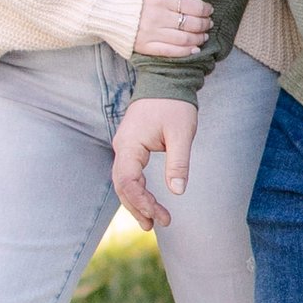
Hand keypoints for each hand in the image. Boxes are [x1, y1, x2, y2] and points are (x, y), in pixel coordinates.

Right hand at [113, 96, 196, 230]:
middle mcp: (121, 147)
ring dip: (136, 201)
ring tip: (152, 221)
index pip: (129, 182)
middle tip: (157, 224)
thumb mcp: (181, 134)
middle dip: (138, 206)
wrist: (165, 79)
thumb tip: (178, 192)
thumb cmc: (174, 104)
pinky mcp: (130, 146)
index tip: (160, 215)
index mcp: (130, 145)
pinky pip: (128, 173)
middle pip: (122, 186)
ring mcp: (124, 146)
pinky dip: (137, 190)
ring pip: (123, 181)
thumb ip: (178, 163)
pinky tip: (147, 202)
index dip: (142, 202)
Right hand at [133, 0, 211, 58]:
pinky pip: (169, 52)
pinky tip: (194, 49)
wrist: (102, 5)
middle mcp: (156, 17)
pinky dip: (185, 52)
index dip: (205, 9)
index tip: (209, 9)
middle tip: (209, 23)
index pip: (192, 6)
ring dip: (198, 38)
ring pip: (183, 39)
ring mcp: (150, 34)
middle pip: (189, 23)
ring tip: (204, 35)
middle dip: (204, 24)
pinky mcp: (143, 46)